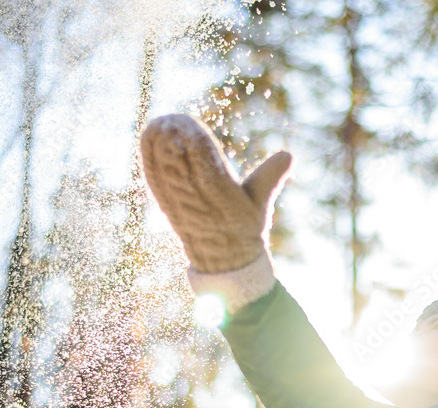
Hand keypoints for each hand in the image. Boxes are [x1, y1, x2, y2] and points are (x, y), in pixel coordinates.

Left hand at [140, 114, 291, 273]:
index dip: (194, 142)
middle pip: (180, 165)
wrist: (224, 260)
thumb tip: (289, 155)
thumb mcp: (260, 203)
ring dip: (159, 144)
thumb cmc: (245, 228)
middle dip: (173, 140)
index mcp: (221, 197)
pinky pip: (154, 177)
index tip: (190, 122)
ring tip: (159, 121)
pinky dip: (149, 156)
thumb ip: (270, 177)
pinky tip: (149, 135)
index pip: (204, 164)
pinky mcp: (166, 204)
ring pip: (164, 169)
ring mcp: (178, 203)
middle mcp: (196, 200)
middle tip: (171, 117)